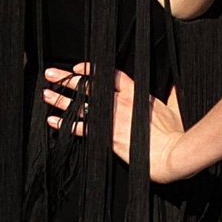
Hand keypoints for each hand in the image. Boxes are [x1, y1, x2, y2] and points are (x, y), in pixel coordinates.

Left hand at [44, 62, 187, 182]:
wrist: (170, 154)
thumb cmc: (175, 133)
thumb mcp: (174, 107)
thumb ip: (171, 94)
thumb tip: (176, 85)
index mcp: (136, 93)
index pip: (109, 75)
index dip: (91, 70)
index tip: (78, 67)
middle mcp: (120, 103)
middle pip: (88, 87)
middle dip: (68, 79)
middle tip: (51, 73)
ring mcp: (112, 120)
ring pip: (81, 106)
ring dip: (61, 100)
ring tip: (46, 94)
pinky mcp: (107, 137)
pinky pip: (80, 128)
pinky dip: (66, 125)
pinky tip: (53, 121)